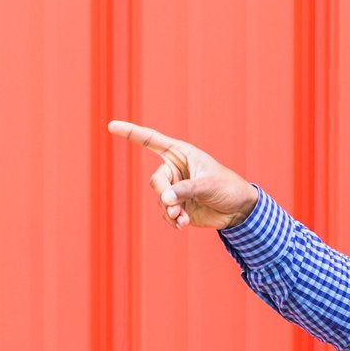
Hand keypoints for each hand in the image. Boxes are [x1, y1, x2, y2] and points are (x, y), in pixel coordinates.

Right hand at [108, 121, 258, 230]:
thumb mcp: (208, 185)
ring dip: (169, 211)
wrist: (238, 210)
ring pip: (160, 199)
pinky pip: (165, 213)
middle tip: (175, 207)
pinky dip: (171, 220)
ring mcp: (175, 188)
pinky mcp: (177, 206)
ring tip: (182, 218)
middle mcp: (174, 169)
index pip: (151, 140)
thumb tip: (166, 199)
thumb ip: (186, 190)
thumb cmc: (227, 187)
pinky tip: (182, 224)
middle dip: (163, 195)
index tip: (111, 125)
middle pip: (155, 181)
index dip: (131, 132)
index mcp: (180, 154)